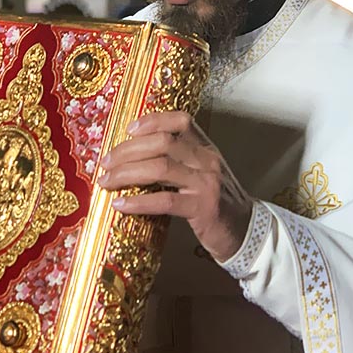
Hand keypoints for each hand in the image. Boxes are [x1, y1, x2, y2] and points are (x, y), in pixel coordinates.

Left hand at [98, 111, 252, 262]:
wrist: (247, 232)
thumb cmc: (218, 204)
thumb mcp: (203, 175)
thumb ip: (179, 163)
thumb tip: (135, 158)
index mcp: (207, 149)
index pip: (181, 121)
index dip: (152, 120)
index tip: (128, 129)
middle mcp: (208, 161)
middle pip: (163, 143)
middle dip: (128, 150)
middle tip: (106, 162)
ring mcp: (206, 184)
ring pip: (160, 168)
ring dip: (126, 173)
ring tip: (106, 182)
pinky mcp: (203, 209)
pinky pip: (164, 201)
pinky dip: (138, 202)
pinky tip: (120, 205)